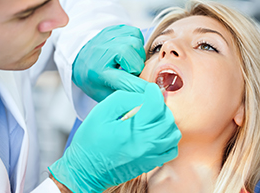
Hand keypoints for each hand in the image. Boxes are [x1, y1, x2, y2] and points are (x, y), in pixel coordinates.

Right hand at [48, 83, 180, 192]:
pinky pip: (171, 149)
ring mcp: (150, 156)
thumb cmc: (90, 141)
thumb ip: (125, 99)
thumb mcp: (102, 112)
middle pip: (168, 119)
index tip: (148, 89)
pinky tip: (156, 132)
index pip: (156, 105)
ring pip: (173, 134)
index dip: (154, 92)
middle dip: (160, 106)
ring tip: (153, 117)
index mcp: (132, 130)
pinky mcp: (150, 164)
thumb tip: (143, 96)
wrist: (85, 170)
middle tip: (149, 102)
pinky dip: (168, 138)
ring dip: (167, 121)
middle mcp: (145, 145)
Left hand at [72, 24, 147, 101]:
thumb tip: (144, 101)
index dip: (138, 86)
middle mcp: (101, 52)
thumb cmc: (94, 79)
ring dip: (137, 55)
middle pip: (129, 53)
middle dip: (137, 65)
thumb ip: (123, 98)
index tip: (151, 91)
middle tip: (131, 72)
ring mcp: (107, 37)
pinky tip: (129, 51)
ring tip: (129, 61)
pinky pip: (135, 33)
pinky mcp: (114, 29)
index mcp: (98, 72)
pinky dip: (137, 43)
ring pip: (134, 42)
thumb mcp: (104, 94)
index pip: (122, 79)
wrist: (81, 59)